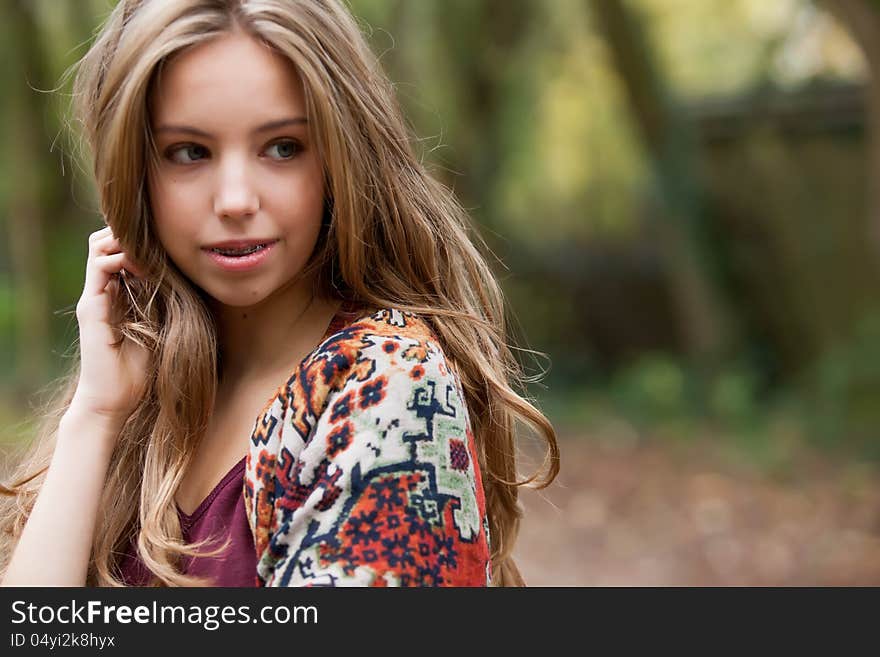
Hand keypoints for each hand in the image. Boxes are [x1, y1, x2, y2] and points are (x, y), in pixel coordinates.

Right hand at [69, 225, 150, 427]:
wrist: (112, 401)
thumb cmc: (138, 372)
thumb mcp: (159, 329)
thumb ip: (163, 306)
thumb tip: (186, 284)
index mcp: (117, 296)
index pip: (120, 251)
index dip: (141, 241)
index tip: (169, 245)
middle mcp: (101, 292)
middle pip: (105, 241)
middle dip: (132, 234)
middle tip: (160, 241)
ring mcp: (93, 298)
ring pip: (99, 247)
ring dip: (126, 242)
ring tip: (153, 253)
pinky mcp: (90, 308)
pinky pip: (99, 268)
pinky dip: (121, 259)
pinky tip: (145, 267)